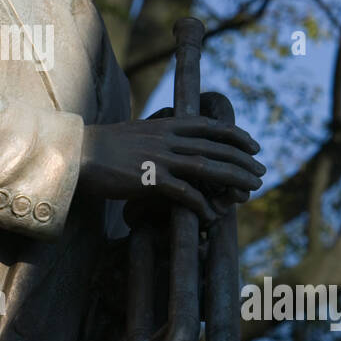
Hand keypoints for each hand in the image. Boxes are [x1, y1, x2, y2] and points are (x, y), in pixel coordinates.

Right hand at [78, 94, 263, 224]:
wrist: (78, 153)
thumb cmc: (103, 148)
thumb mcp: (136, 133)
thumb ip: (158, 137)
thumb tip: (172, 145)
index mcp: (165, 125)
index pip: (209, 126)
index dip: (235, 135)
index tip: (253, 144)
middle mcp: (166, 138)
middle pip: (214, 147)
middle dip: (242, 159)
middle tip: (262, 172)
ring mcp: (159, 157)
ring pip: (206, 167)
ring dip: (232, 178)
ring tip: (252, 189)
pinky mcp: (149, 178)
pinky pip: (183, 193)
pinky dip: (201, 204)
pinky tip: (211, 215)